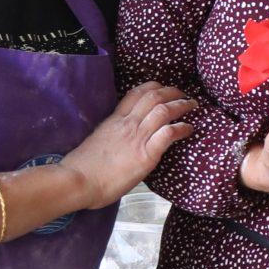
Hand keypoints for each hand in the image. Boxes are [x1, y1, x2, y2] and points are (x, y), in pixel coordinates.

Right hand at [61, 82, 197, 205]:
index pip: (135, 94)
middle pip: (153, 97)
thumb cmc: (82, 169)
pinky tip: (189, 129)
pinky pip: (168, 134)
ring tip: (192, 106)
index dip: (152, 87)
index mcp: (113, 121)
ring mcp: (137, 138)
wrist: (76, 181)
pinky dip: (182, 128)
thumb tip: (118, 141)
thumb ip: (110, 136)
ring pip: (164, 111)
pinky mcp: (146, 155)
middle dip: (172, 92)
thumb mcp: (96, 142)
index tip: (162, 88)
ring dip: (182, 105)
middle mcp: (127, 125)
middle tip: (183, 94)